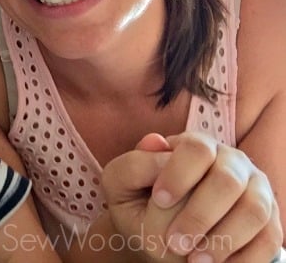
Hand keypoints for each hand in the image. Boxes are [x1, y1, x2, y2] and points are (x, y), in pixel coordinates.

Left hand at [103, 132, 282, 261]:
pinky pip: (270, 239)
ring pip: (253, 210)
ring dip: (224, 239)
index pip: (197, 149)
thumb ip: (134, 163)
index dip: (178, 173)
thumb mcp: (124, 182)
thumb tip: (154, 142)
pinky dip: (246, 257)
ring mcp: (255, 191)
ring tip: (194, 260)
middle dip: (199, 215)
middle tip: (173, 242)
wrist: (160, 230)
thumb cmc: (140, 200)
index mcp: (195, 146)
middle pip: (227, 181)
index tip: (158, 200)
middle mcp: (231, 162)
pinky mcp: (269, 221)